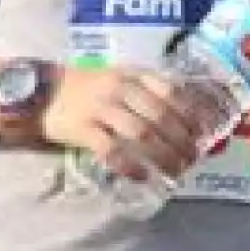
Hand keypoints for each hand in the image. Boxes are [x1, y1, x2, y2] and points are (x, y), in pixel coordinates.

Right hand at [38, 68, 204, 183]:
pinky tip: (143, 176)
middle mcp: (120, 88)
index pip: (172, 90)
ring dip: (163, 155)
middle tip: (193, 158)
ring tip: (176, 171)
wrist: (43, 92)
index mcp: (133, 74)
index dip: (193, 112)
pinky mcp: (83, 130)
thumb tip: (186, 117)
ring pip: (142, 134)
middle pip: (161, 116)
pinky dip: (130, 165)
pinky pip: (111, 150)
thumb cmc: (90, 88)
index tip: (206, 131)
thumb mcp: (121, 78)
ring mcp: (101, 108)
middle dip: (183, 140)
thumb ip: (148, 91)